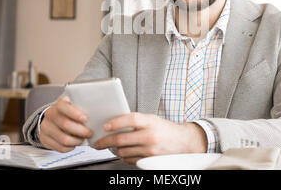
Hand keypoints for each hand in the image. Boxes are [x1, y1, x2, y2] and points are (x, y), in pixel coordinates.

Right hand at [39, 96, 92, 152]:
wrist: (50, 120)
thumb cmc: (66, 113)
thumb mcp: (72, 105)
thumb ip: (82, 106)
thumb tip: (98, 111)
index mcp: (58, 104)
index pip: (64, 107)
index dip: (75, 113)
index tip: (85, 119)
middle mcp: (50, 115)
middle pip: (65, 124)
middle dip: (81, 131)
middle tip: (89, 132)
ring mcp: (45, 128)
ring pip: (63, 139)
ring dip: (77, 141)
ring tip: (83, 139)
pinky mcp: (44, 139)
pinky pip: (60, 147)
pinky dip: (70, 147)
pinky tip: (74, 144)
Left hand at [93, 113, 207, 164]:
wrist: (183, 142)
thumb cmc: (165, 129)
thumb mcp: (152, 119)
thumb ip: (136, 121)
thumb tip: (114, 123)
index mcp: (151, 122)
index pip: (131, 119)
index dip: (116, 122)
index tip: (105, 126)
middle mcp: (151, 136)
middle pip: (122, 139)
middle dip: (105, 142)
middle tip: (98, 143)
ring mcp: (150, 150)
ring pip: (123, 151)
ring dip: (114, 149)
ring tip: (111, 146)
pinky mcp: (149, 161)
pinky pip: (129, 160)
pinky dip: (123, 156)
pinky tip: (123, 152)